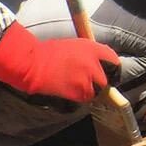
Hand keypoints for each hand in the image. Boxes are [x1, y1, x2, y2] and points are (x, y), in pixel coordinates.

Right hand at [0, 22, 120, 101]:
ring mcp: (87, 79)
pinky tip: (66, 91)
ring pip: (95, 91)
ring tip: (72, 86)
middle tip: (87, 83)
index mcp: (92, 48)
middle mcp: (93, 63)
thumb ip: (88, 54)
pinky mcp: (79, 92)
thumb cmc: (47, 53)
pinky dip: (78, 98)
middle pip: (105, 80)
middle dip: (98, 83)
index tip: (109, 73)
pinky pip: (84, 98)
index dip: (112, 69)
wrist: (32, 63)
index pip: (113, 60)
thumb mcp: (73, 46)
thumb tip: (96, 63)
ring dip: (87, 91)